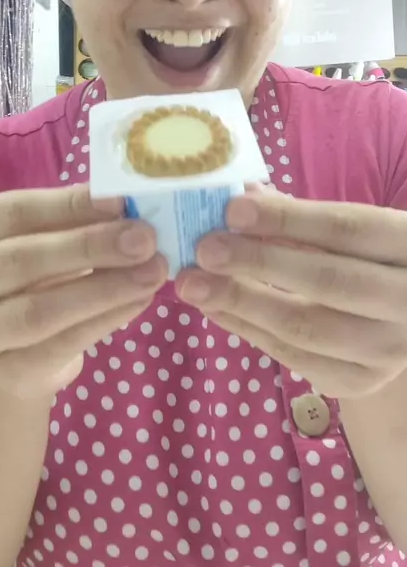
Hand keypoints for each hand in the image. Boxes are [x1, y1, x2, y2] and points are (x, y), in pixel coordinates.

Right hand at [0, 187, 166, 398]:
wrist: (16, 341)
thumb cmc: (34, 270)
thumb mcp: (44, 235)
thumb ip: (75, 217)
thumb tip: (128, 201)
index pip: (12, 213)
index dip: (69, 205)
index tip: (122, 200)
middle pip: (20, 261)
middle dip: (89, 247)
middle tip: (144, 239)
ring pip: (39, 311)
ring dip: (104, 289)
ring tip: (152, 271)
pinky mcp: (4, 372)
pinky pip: (60, 346)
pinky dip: (106, 321)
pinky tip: (140, 301)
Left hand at [177, 188, 406, 398]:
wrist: (405, 321)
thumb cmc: (369, 260)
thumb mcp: (354, 231)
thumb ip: (301, 215)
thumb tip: (241, 196)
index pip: (348, 230)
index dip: (290, 219)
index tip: (234, 209)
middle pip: (328, 281)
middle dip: (258, 262)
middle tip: (205, 249)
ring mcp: (387, 352)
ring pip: (306, 328)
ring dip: (241, 302)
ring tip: (193, 282)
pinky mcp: (358, 382)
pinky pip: (294, 357)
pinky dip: (247, 330)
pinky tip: (214, 306)